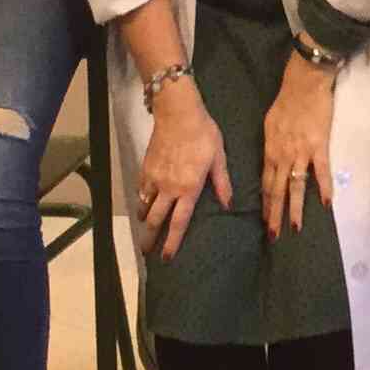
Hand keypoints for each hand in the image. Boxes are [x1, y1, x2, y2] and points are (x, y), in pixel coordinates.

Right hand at [135, 78, 232, 260]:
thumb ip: (222, 182)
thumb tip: (228, 204)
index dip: (172, 242)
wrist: (178, 113)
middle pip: (155, 220)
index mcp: (189, 189)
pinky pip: (140, 189)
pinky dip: (140, 199)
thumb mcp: (219, 157)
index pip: (179, 223)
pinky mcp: (145, 168)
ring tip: (143, 229)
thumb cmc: (203, 133)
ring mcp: (154, 179)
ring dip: (144, 220)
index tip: (166, 256)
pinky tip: (142, 202)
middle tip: (146, 252)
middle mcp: (169, 188)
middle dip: (150, 238)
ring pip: (145, 206)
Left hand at [261, 52, 337, 239]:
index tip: (264, 221)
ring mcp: (301, 153)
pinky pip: (322, 172)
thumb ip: (271, 145)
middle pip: (277, 190)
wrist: (304, 84)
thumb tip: (272, 160)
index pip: (266, 184)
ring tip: (295, 227)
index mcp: (270, 151)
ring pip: (296, 186)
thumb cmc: (286, 102)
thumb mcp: (270, 124)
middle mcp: (282, 156)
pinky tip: (327, 204)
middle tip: (274, 235)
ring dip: (295, 209)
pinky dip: (324, 188)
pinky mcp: (319, 147)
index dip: (265, 204)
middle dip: (275, 214)